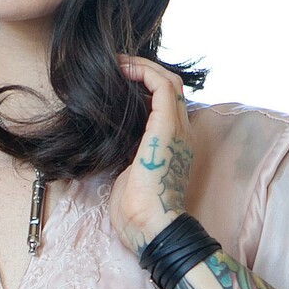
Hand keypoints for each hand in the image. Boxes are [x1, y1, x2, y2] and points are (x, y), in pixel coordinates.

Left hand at [109, 55, 191, 255]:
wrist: (149, 226)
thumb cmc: (136, 211)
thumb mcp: (128, 173)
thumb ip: (126, 153)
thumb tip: (107, 141)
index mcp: (172, 145)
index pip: (165, 104)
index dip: (143, 87)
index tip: (117, 82)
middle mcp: (181, 133)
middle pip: (170, 87)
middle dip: (143, 72)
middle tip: (116, 67)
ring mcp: (178, 128)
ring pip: (168, 81)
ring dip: (142, 67)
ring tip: (117, 63)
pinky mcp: (168, 126)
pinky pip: (161, 85)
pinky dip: (143, 72)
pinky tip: (122, 70)